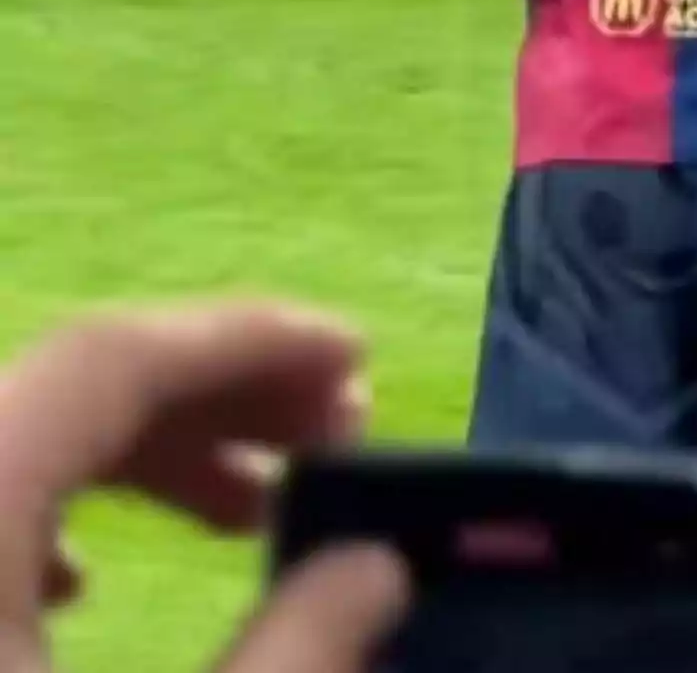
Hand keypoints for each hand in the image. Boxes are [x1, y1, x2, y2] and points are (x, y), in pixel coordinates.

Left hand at [0, 302, 406, 670]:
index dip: (247, 338)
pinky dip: (57, 505)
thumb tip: (378, 566)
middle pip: (77, 387)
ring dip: (155, 452)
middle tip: (342, 425)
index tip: (360, 354)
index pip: (111, 358)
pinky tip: (94, 577)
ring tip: (262, 502)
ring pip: (29, 439)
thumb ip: (292, 651)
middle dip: (220, 393)